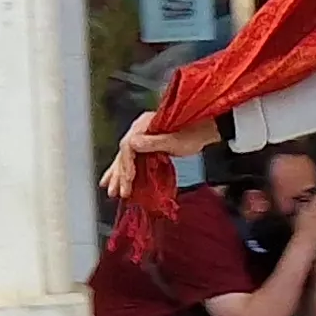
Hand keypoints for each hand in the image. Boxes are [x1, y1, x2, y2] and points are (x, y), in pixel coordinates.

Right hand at [98, 111, 219, 197]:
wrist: (204, 129)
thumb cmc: (194, 133)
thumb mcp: (175, 140)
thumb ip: (153, 142)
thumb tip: (132, 144)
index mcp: (144, 124)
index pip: (128, 146)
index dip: (127, 164)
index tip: (129, 179)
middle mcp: (139, 128)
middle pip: (124, 153)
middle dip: (120, 174)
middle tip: (116, 192)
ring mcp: (142, 136)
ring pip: (125, 157)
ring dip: (118, 175)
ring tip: (111, 191)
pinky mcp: (146, 144)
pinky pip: (131, 159)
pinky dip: (124, 171)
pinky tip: (115, 180)